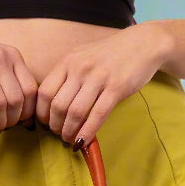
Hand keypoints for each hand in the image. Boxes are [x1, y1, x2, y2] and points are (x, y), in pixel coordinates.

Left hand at [36, 22, 168, 147]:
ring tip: (69, 139)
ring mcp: (98, 78)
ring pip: (75, 113)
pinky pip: (97, 115)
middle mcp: (80, 69)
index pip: (44, 92)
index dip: (41, 113)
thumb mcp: (82, 56)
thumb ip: (66, 74)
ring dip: (69, 131)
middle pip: (57, 105)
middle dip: (54, 125)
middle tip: (58, 133)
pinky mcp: (116, 88)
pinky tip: (83, 142)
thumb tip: (50, 101)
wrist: (143, 43)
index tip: (45, 123)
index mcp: (68, 61)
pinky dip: (87, 132)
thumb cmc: (110, 53)